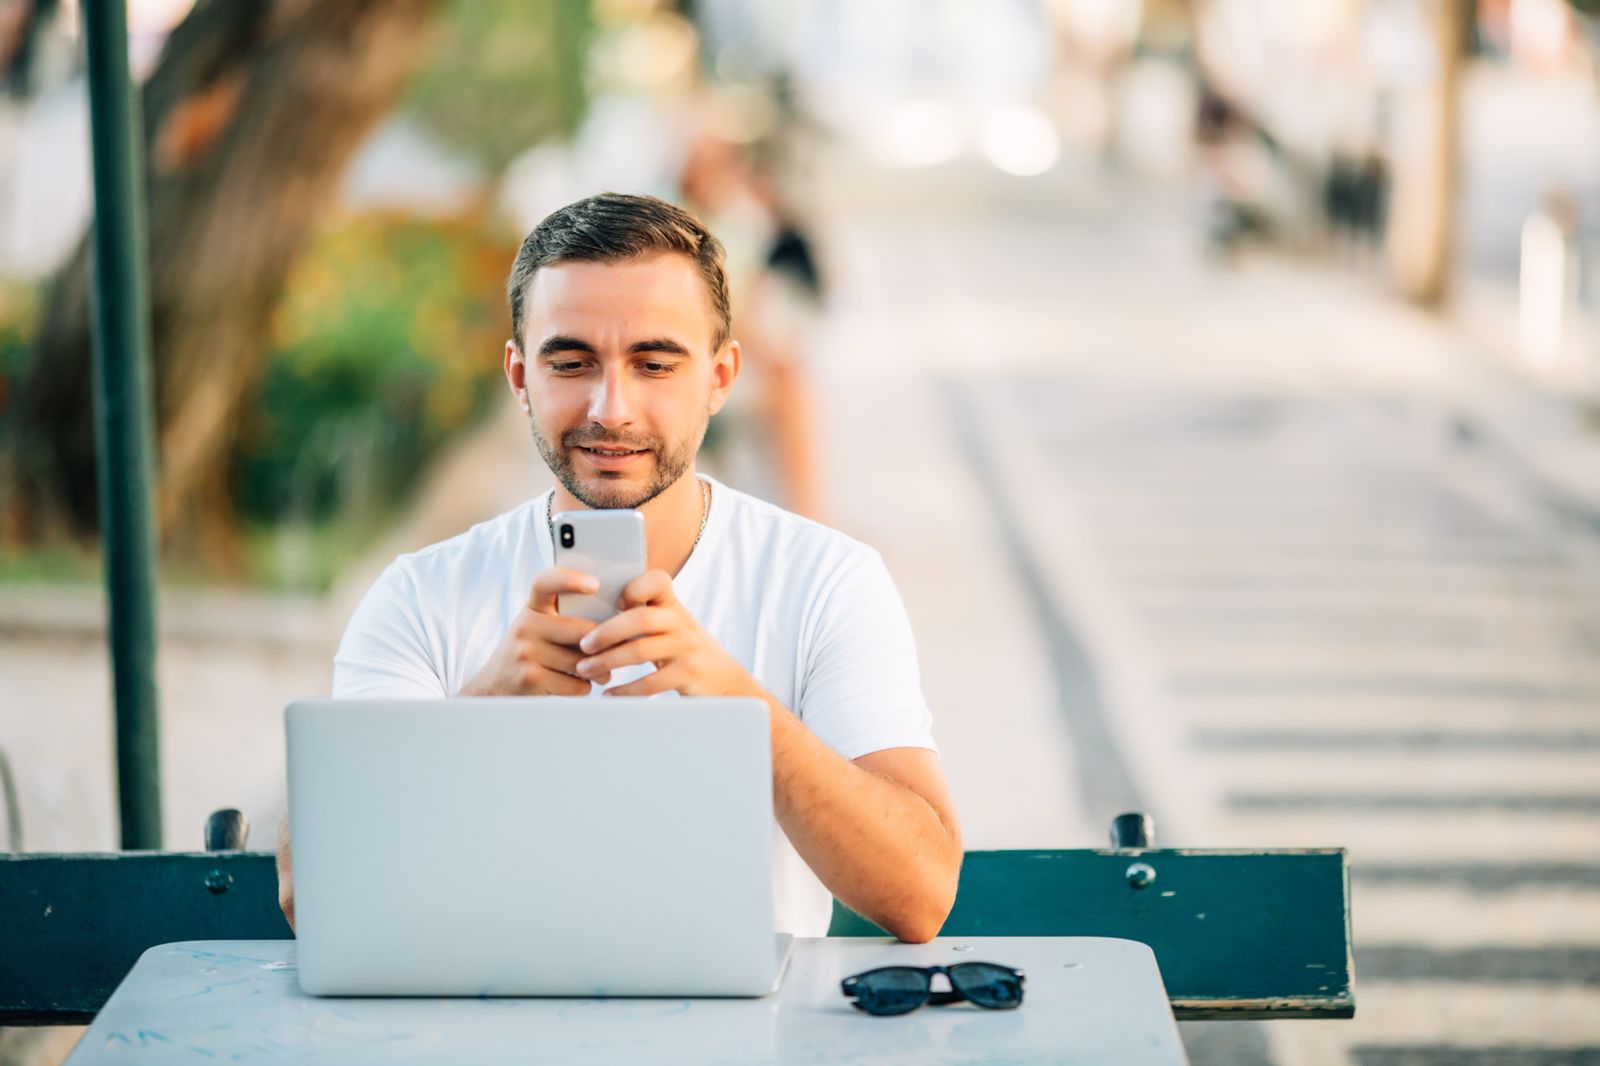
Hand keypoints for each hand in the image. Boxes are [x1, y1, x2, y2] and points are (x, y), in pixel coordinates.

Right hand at [460, 567, 610, 695]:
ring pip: (583, 661)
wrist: (493, 687)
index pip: (546, 582)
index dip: (570, 579)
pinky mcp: (532, 679)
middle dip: (605, 646)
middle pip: (582, 630)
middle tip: (615, 652)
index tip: (594, 584)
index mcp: (532, 608)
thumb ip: (564, 618)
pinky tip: (578, 684)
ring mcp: (527, 652)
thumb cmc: (529, 653)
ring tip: (599, 672)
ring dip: (599, 671)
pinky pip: (577, 684)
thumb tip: (614, 617)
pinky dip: (584, 687)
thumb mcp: (537, 627)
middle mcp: (526, 626)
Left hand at [573, 570, 755, 697]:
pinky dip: (625, 689)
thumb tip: (589, 616)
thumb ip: (642, 615)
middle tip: (583, 645)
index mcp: (673, 605)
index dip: (633, 588)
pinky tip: (609, 693)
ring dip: (607, 661)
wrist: (724, 679)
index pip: (657, 580)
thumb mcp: (670, 625)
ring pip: (640, 650)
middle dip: (606, 632)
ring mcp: (686, 648)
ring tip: (585, 669)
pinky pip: (650, 682)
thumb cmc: (683, 650)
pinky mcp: (688, 674)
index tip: (613, 603)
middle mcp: (681, 622)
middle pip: (639, 618)